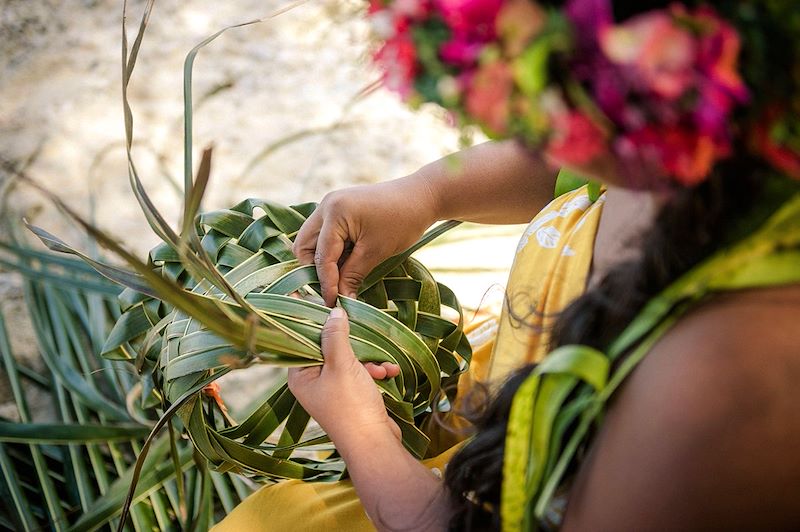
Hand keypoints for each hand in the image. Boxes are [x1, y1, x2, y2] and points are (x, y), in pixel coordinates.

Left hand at [287, 307, 401, 442]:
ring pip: (350, 360)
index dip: (318, 324)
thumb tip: (333, 311)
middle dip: (353, 345)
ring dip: (370, 360)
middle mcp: (314, 382)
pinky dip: (376, 372)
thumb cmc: (351, 406)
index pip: (303, 340)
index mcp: (301, 376)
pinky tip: (389, 374)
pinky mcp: (353, 396)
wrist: (375, 444)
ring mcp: (334, 390)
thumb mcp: (342, 365)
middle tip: (364, 340)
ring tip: (381, 369)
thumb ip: (335, 336)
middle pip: (330, 348)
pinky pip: (362, 374)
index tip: (331, 308)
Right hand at [292, 178, 437, 305]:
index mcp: (334, 213)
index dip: (326, 283)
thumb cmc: (402, 221)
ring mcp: (330, 205)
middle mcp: (326, 206)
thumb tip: (341, 300)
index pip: (322, 256)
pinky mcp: (339, 209)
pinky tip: (346, 264)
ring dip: (322, 261)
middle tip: (329, 290)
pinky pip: (325, 235)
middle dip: (313, 270)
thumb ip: (353, 275)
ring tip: (340, 278)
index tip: (331, 303)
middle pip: (304, 246)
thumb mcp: (376, 252)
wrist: (420, 196)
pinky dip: (331, 252)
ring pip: (312, 240)